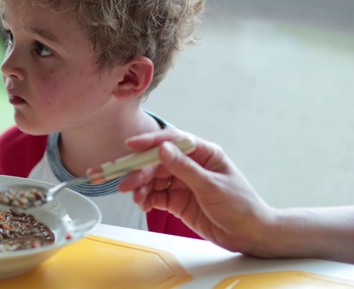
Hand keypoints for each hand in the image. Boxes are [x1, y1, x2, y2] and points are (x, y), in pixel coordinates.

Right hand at [119, 129, 274, 254]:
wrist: (250, 236)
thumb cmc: (240, 207)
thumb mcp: (212, 186)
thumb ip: (185, 168)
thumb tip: (162, 149)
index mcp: (203, 154)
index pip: (172, 142)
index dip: (150, 142)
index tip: (131, 145)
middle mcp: (191, 165)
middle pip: (158, 162)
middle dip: (141, 172)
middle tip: (127, 184)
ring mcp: (183, 183)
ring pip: (154, 179)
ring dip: (142, 187)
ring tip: (137, 199)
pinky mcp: (178, 200)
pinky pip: (157, 196)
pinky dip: (147, 199)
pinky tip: (143, 205)